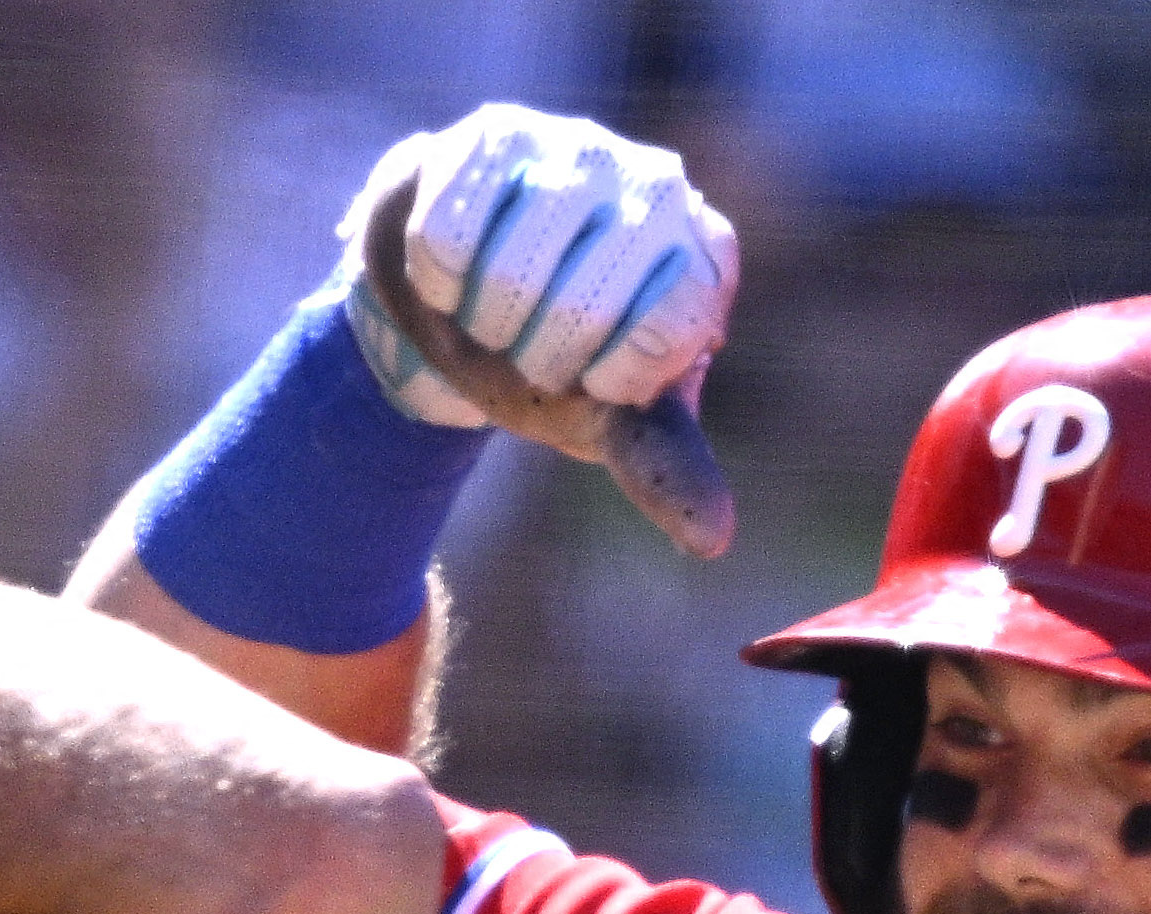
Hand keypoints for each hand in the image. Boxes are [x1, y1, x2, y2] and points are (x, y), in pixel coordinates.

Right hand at [345, 106, 738, 431]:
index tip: (594, 376)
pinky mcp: (501, 136)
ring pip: (512, 265)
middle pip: (586, 301)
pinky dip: (437, 278)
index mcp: (704, 261)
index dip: (609, 375)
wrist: (459, 299)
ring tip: (490, 312)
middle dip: (538, 356)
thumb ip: (659, 467)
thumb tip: (713, 540)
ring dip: (482, 319)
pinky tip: (452, 272)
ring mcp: (580, 151)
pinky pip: (450, 228)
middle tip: (531, 350)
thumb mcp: (604, 417)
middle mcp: (659, 190)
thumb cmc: (548, 361)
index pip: (672, 327)